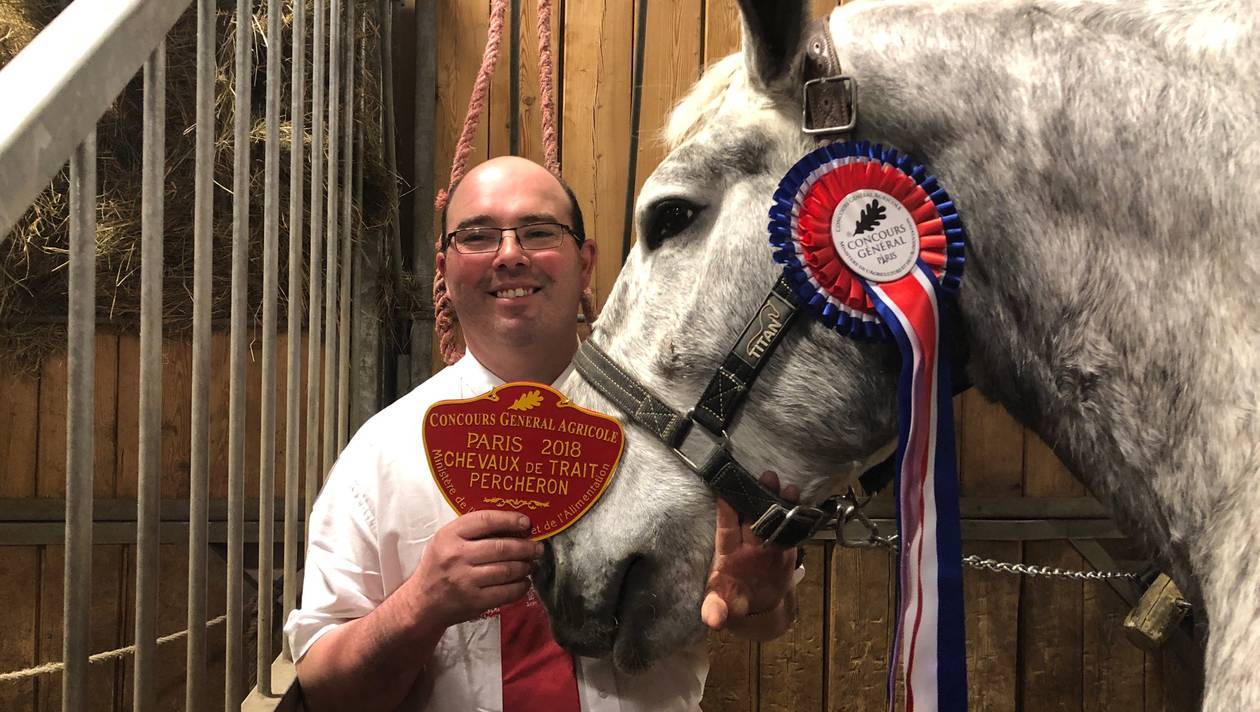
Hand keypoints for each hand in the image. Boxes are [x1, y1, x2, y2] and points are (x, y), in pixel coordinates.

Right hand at [407, 510, 540, 626]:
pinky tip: (524, 582)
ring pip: (507, 570)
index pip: (486, 520)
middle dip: (526, 547)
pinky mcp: (474, 601)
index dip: (510, 520)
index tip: (527, 522)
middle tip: (537, 548)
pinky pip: (506, 592)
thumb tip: (514, 525)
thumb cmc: (440, 565)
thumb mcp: (447, 540)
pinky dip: (521, 586)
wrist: (423, 602)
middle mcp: (457, 555)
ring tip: (531, 564)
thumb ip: (474, 530)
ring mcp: (466, 580)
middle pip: (501, 547)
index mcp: (450, 535)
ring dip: (525, 566)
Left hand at [701, 472, 799, 640]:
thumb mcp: (720, 608)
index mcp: (727, 553)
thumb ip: (715, 610)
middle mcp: (747, 544)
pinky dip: (796, 518)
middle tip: (766, 476)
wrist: (758, 611)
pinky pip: (790, 533)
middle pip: (752, 516)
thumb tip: (713, 620)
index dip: (727, 511)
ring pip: (772, 520)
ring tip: (787, 486)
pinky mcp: (785, 552)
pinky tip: (801, 502)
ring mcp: (767, 546)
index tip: (727, 491)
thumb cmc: (731, 603)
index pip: (726, 528)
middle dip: (757, 495)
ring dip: (778, 502)